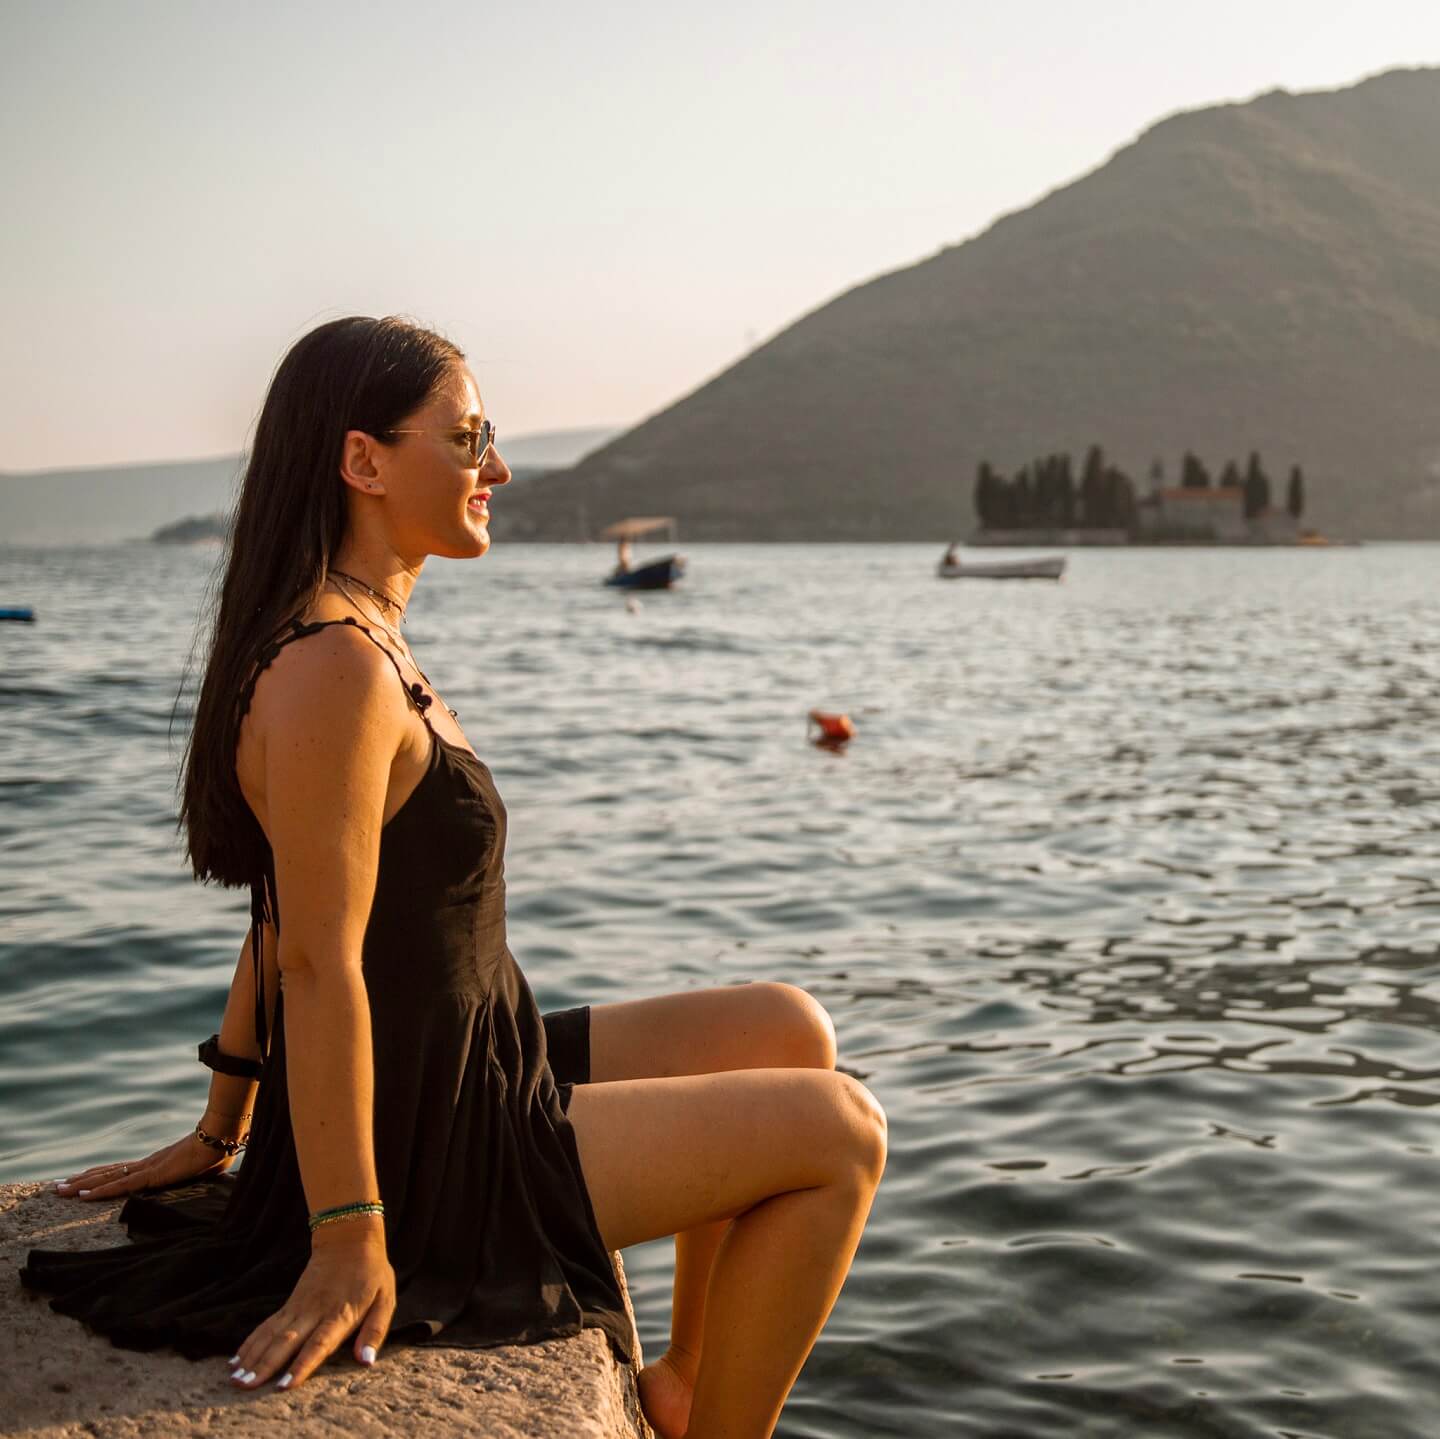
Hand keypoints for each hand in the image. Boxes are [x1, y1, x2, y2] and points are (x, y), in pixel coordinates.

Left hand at [54, 1128, 238, 1200]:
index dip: (99, 1176)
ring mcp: (148, 1168)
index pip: (120, 1171)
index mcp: (156, 1164)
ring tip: (60, 1190)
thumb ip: (195, 1174)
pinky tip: (84, 1195)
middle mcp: (146, 1165)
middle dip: (81, 1181)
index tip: (81, 1181)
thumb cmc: (218, 1150)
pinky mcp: (153, 1174)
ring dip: (82, 1185)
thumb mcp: (202, 1168)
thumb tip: (203, 1175)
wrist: (223, 1136)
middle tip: (57, 1186)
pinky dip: (101, 1191)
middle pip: (107, 1173)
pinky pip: (122, 1185)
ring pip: (108, 1178)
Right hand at [229, 1222, 395, 1390]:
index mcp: (340, 1314)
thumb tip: (366, 1362)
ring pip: (272, 1335)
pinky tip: (236, 1359)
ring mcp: (299, 1307)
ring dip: (253, 1357)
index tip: (284, 1385)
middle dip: (266, 1366)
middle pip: (287, 1342)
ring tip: (235, 1379)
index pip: (319, 1344)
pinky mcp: (290, 1303)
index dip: (302, 1365)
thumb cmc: (371, 1272)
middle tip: (246, 1387)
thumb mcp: (385, 1298)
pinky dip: (252, 1342)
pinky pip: (268, 1325)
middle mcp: (315, 1312)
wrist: (348, 1237)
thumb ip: (375, 1331)